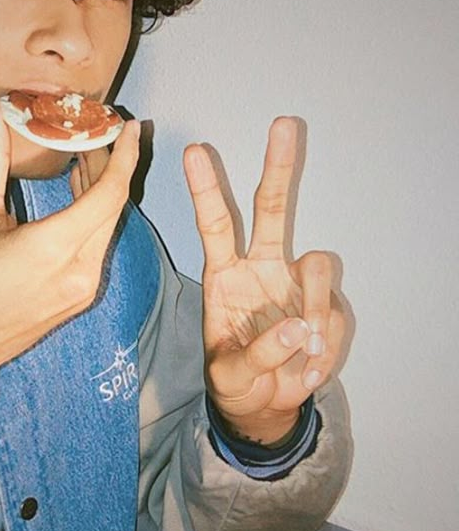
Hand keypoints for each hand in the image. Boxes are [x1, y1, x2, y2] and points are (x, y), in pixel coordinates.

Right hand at [0, 98, 139, 412]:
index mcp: (53, 249)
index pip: (108, 194)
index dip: (124, 156)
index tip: (130, 126)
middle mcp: (79, 272)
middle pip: (112, 208)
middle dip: (111, 166)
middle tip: (100, 132)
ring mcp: (82, 289)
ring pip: (106, 227)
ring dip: (102, 191)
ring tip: (86, 155)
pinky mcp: (78, 298)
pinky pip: (97, 247)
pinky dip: (93, 217)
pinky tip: (78, 195)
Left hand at [184, 117, 345, 443]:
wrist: (265, 405)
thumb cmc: (236, 381)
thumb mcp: (231, 378)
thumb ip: (258, 357)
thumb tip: (298, 328)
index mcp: (224, 275)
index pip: (214, 225)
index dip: (206, 189)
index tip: (195, 150)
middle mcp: (261, 267)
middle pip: (273, 208)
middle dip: (278, 167)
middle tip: (283, 125)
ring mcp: (295, 282)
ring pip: (318, 263)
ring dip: (317, 307)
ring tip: (305, 355)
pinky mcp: (325, 303)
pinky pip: (335, 311)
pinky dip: (327, 345)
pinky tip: (310, 368)